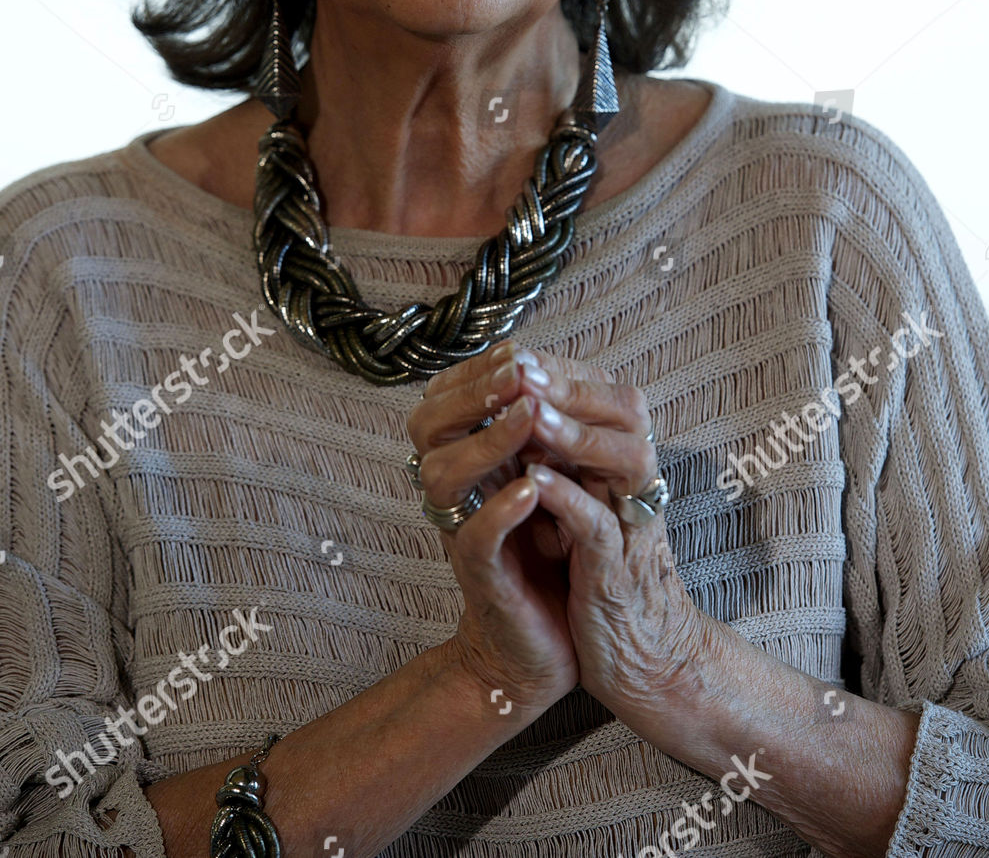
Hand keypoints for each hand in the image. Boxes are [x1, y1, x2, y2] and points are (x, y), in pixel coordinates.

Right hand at [407, 343, 615, 713]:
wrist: (545, 648)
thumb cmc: (547, 557)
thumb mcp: (546, 482)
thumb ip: (539, 435)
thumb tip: (550, 368)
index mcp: (467, 462)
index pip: (444, 398)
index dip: (475, 371)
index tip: (517, 351)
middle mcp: (456, 493)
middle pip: (427, 425)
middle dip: (472, 392)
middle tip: (517, 374)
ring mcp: (463, 533)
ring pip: (442, 475)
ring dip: (487, 441)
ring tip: (528, 418)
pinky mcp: (483, 578)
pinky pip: (476, 538)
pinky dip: (500, 509)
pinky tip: (532, 488)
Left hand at [484, 345, 708, 722]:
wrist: (646, 662)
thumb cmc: (603, 577)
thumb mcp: (588, 506)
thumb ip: (569, 460)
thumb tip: (525, 406)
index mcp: (631, 467)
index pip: (609, 397)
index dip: (563, 373)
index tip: (515, 354)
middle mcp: (639, 489)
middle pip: (623, 415)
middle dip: (567, 389)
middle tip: (520, 367)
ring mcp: (632, 529)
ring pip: (620, 461)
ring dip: (572, 435)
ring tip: (528, 411)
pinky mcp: (618, 574)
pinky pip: (598, 528)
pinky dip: (569, 501)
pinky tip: (533, 481)